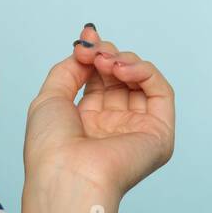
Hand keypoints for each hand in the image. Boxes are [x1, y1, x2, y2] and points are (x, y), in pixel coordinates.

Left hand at [25, 23, 174, 197]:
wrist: (67, 175)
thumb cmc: (50, 145)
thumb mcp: (50, 97)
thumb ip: (70, 69)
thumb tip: (87, 48)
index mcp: (86, 121)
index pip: (98, 78)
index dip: (94, 53)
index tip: (85, 37)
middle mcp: (112, 125)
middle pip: (120, 77)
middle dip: (107, 54)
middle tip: (94, 51)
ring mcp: (136, 128)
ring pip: (142, 81)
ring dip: (124, 61)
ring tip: (106, 62)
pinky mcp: (159, 134)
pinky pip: (161, 92)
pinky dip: (145, 72)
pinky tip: (122, 70)